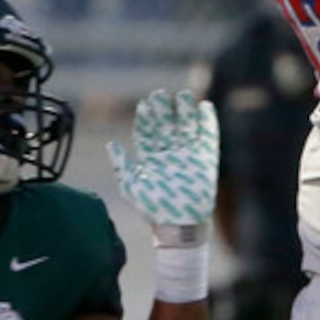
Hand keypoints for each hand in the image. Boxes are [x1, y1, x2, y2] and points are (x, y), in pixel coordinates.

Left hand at [108, 90, 218, 239]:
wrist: (179, 225)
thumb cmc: (153, 209)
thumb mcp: (130, 187)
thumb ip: (121, 165)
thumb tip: (111, 144)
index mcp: (151, 157)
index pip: (148, 132)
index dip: (147, 118)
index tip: (145, 104)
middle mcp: (170, 153)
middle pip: (167, 125)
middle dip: (164, 110)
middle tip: (161, 94)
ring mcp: (188, 155)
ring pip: (187, 127)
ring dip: (186, 111)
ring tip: (183, 96)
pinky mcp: (206, 159)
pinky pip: (208, 137)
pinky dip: (208, 122)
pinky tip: (205, 107)